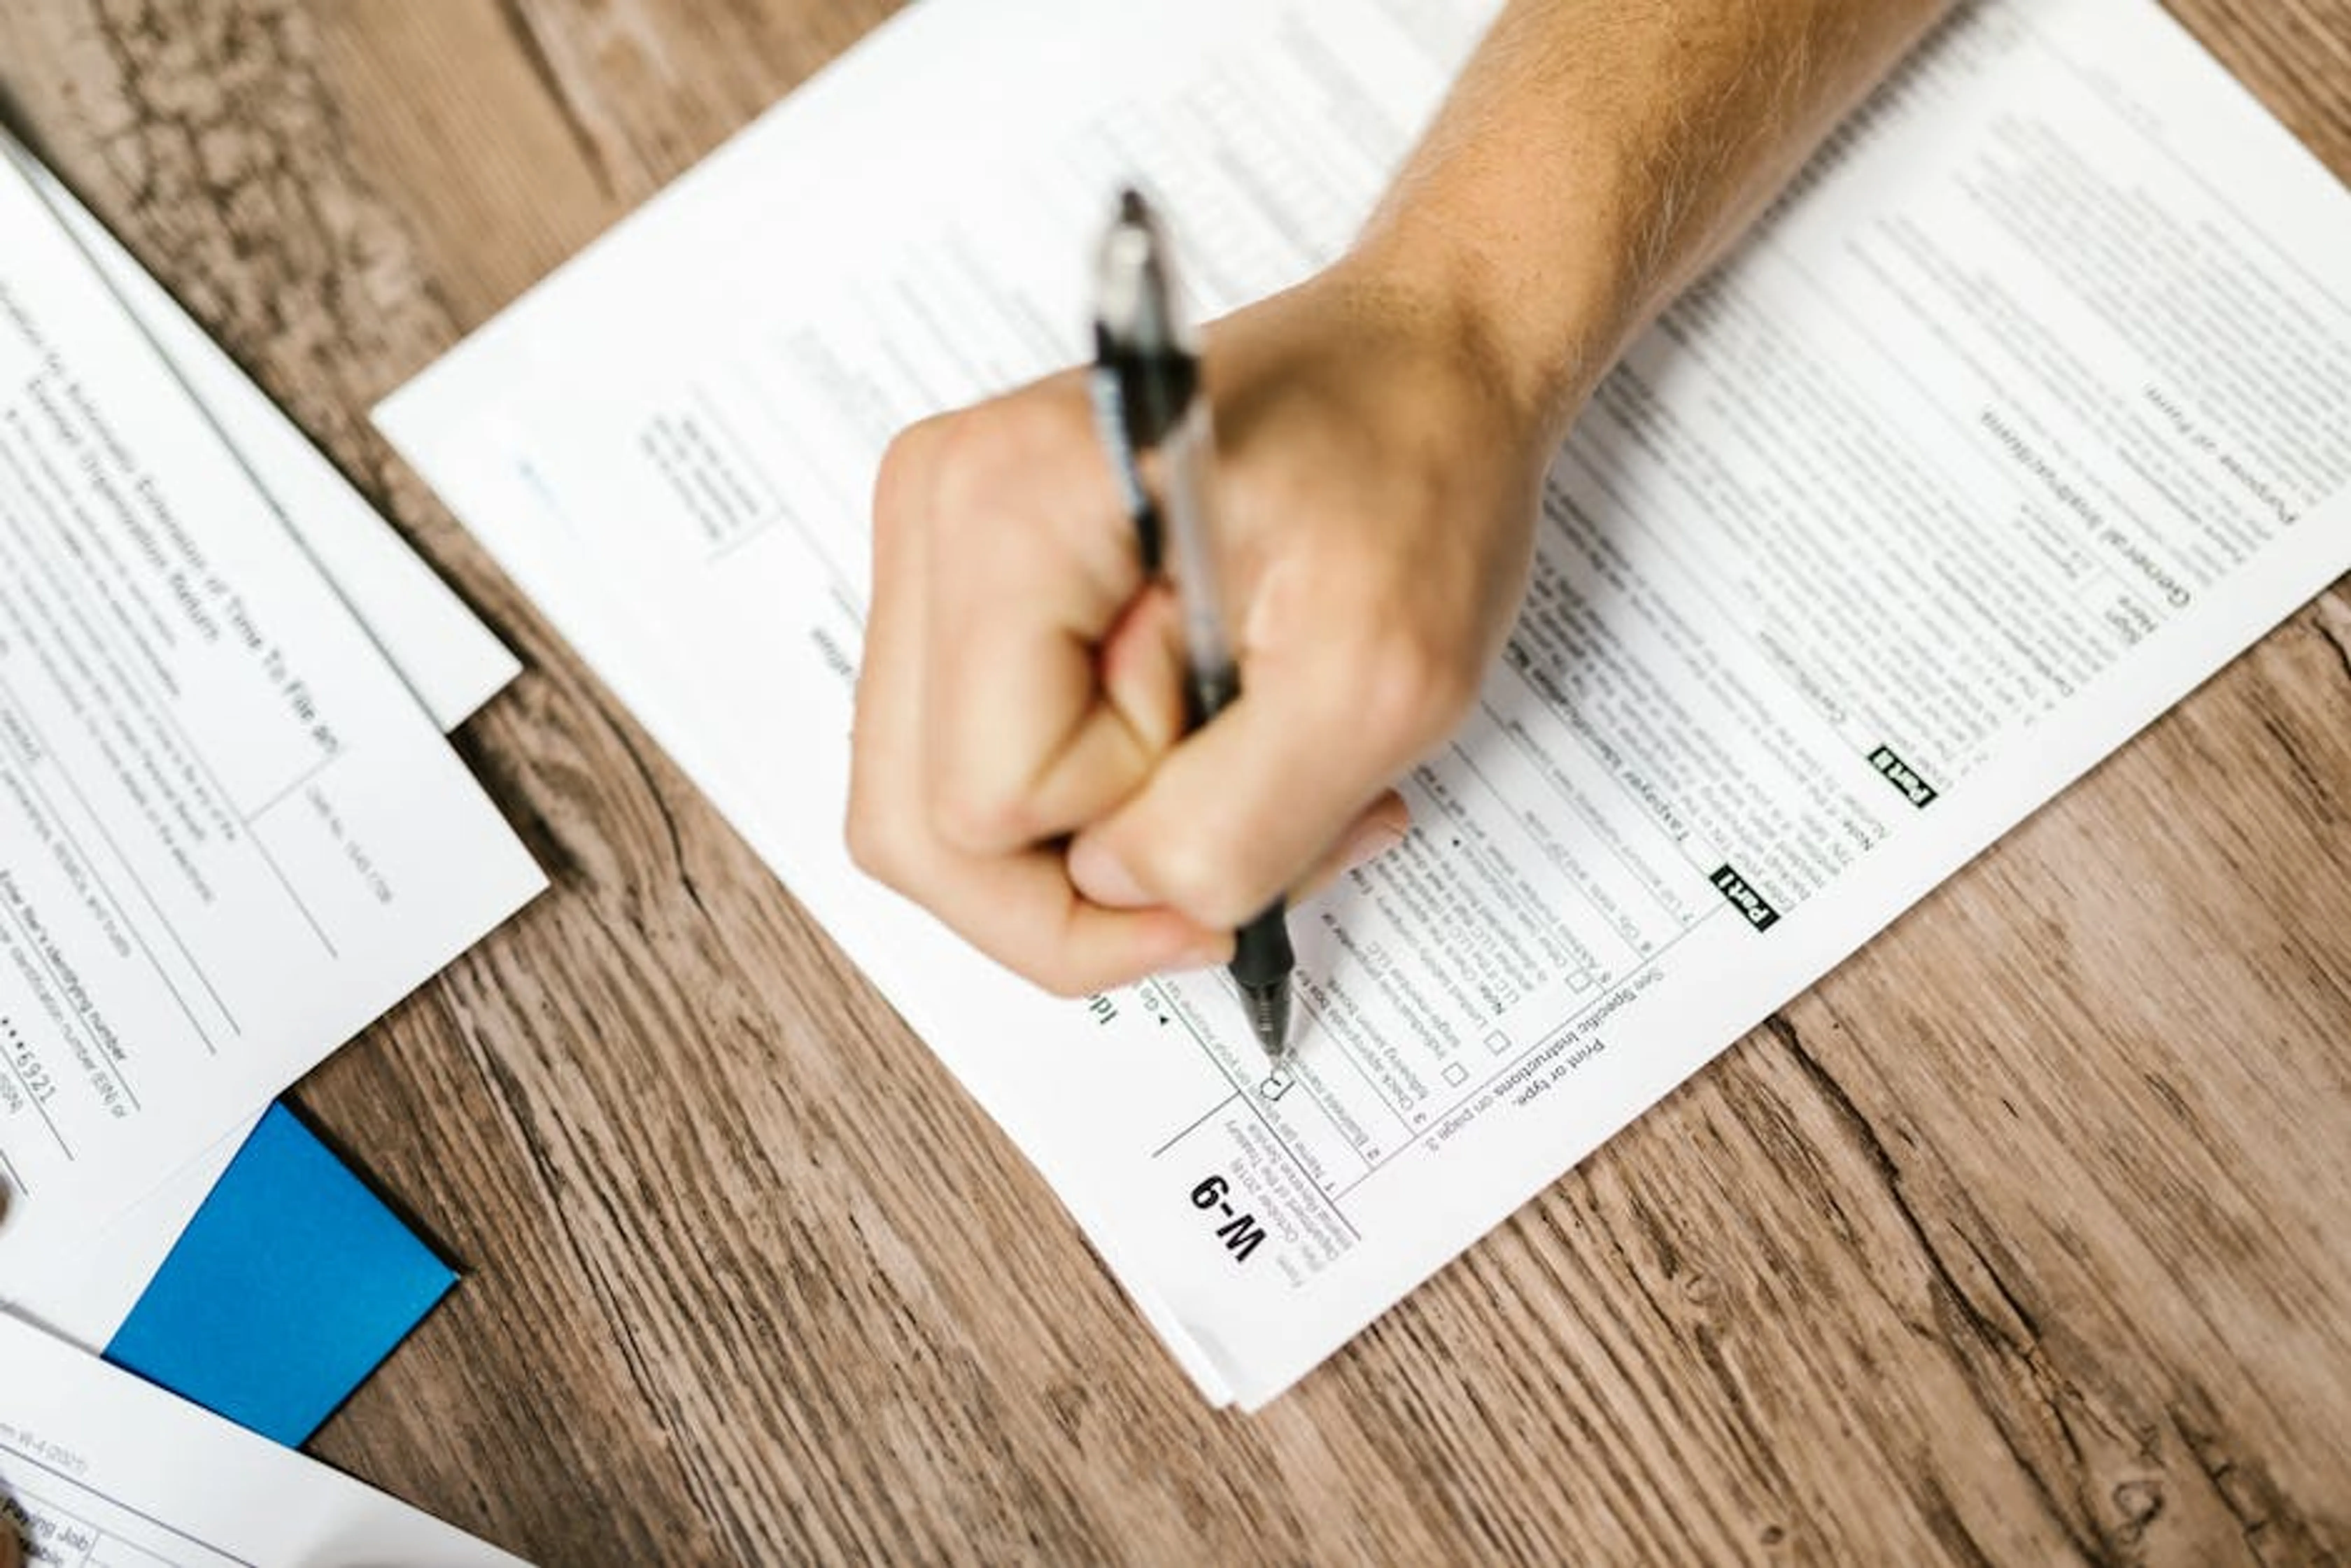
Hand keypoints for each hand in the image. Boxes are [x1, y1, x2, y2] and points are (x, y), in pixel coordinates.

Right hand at [847, 254, 1551, 995]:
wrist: (1427, 359)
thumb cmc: (1420, 466)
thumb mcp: (1381, 680)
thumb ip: (1237, 826)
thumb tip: (1121, 889)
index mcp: (1006, 512)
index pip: (988, 805)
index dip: (1134, 827)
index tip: (1265, 758)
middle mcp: (936, 518)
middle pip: (924, 831)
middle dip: (1090, 887)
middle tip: (1248, 845)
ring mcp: (940, 550)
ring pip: (948, 815)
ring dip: (1103, 845)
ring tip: (1249, 777)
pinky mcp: (975, 583)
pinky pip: (986, 763)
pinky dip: (1099, 798)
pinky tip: (1212, 750)